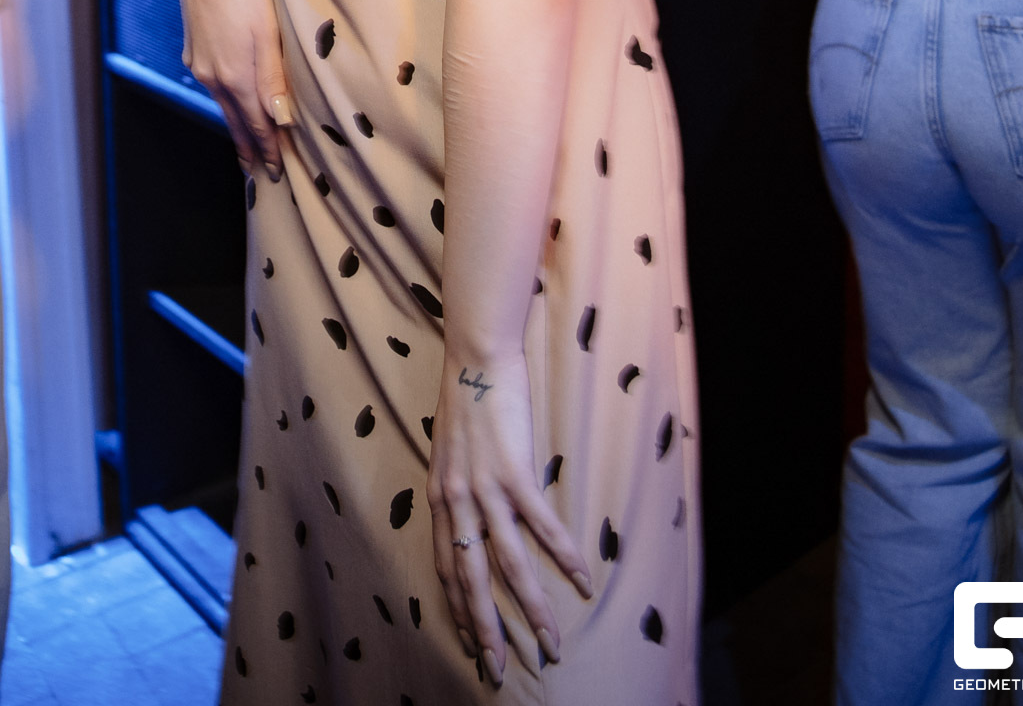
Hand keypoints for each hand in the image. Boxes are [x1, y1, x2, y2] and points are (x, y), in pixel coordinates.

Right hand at [180, 0, 290, 177]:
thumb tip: (280, 122)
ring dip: (237, 129)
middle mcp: (213, 77)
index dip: (267, 150)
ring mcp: (200, 63)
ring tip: (247, 149)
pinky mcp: (195, 49)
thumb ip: (273, 79)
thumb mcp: (268, 34)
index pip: (255, 125)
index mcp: (234, 76)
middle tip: (260, 175)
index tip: (277, 173)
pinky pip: (215, 87)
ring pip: (224, 105)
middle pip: (236, 122)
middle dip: (249, 150)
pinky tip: (232, 105)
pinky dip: (227, 103)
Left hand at [427, 349, 591, 684]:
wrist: (476, 353)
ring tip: (550, 642)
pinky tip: (582, 579)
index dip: (458, 609)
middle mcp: (457, 500)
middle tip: (498, 669)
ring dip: (532, 608)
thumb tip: (469, 512)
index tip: (471, 641)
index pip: (446, 568)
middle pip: (472, 580)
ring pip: (509, 564)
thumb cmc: (466, 395)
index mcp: (440, 497)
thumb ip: (456, 485)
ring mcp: (485, 488)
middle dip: (486, 630)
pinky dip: (564, 555)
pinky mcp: (514, 471)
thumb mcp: (448, 449)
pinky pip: (542, 525)